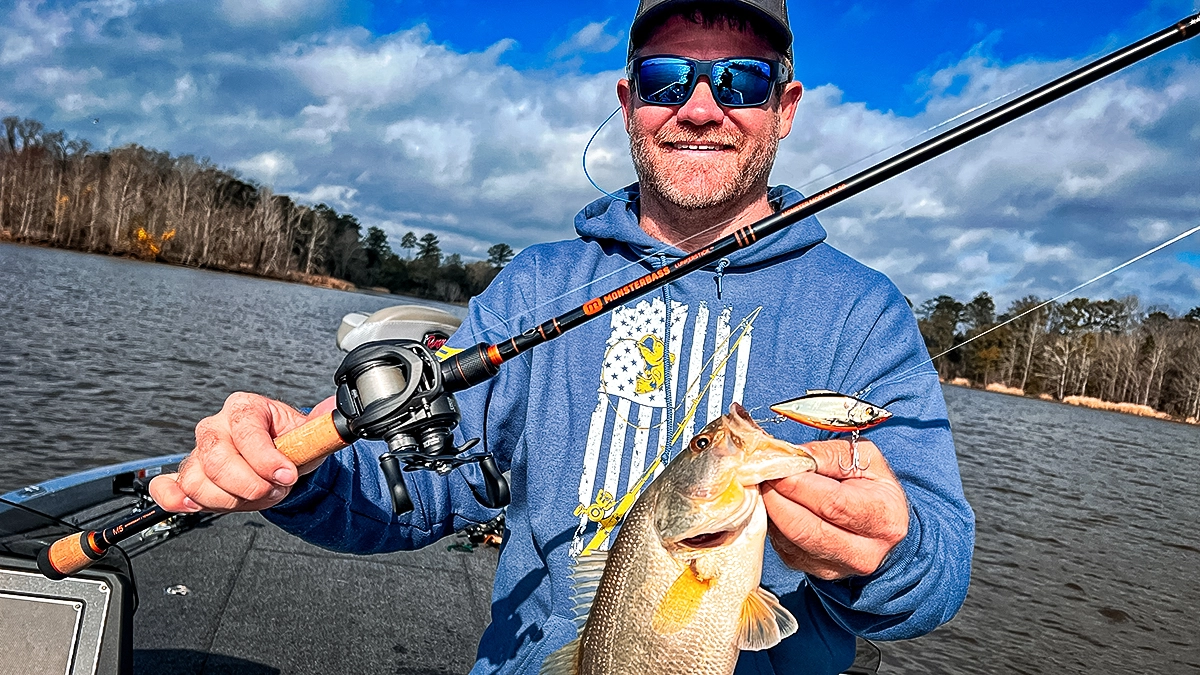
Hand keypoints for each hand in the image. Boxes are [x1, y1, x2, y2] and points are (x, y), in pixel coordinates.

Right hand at [149, 393, 335, 512]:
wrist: (280, 459)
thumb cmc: (291, 443)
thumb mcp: (312, 434)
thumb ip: (324, 429)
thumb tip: (338, 419)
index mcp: (245, 408)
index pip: (246, 433)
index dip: (267, 460)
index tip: (287, 476)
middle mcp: (216, 426)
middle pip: (217, 461)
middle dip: (251, 486)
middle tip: (275, 490)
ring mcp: (198, 451)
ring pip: (198, 482)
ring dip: (232, 500)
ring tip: (256, 496)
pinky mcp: (187, 475)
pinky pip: (166, 487)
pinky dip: (176, 499)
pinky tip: (197, 505)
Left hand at [761, 439, 908, 579]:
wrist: (882, 524)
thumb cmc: (871, 485)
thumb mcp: (863, 457)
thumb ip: (828, 454)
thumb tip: (792, 457)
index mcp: (883, 517)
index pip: (831, 503)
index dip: (797, 485)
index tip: (775, 467)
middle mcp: (865, 551)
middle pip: (804, 528)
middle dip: (775, 498)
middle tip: (761, 475)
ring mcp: (838, 567)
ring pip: (789, 539)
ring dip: (770, 510)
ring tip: (768, 486)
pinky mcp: (815, 572)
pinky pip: (783, 547)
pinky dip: (774, 524)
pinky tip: (778, 505)